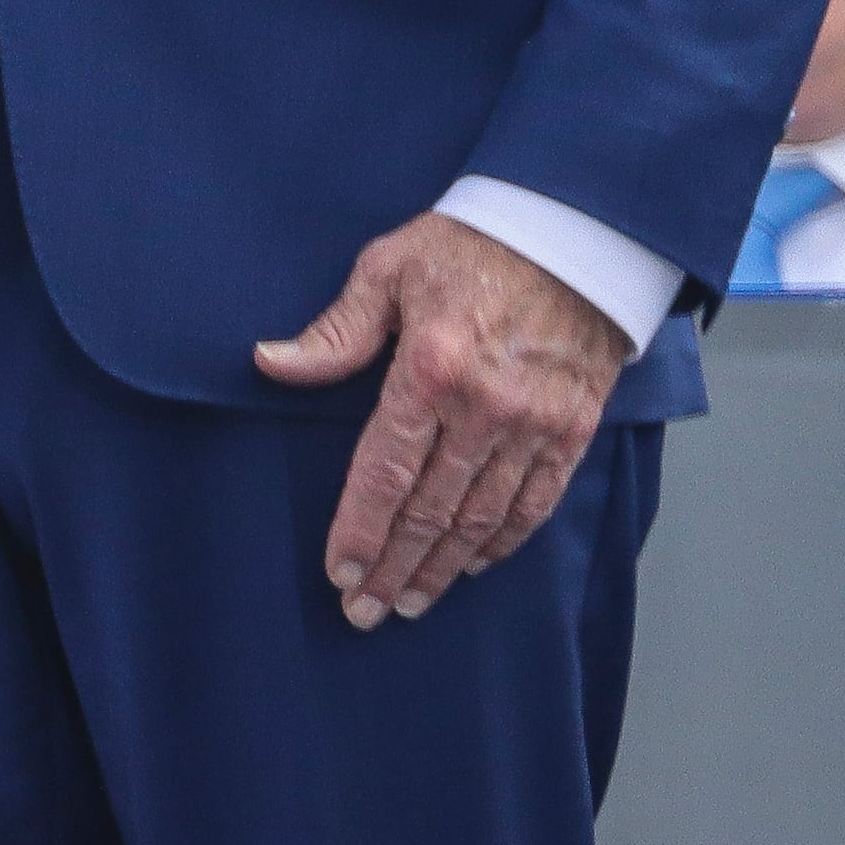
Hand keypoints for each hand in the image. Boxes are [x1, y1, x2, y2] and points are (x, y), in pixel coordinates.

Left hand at [253, 208, 633, 627]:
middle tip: (365, 612)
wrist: (575, 231)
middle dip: (394, 568)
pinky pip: (534, 503)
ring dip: (442, 568)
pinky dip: (502, 543)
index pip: (384, 470)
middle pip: (430, 510)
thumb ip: (336, 331)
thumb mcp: (389, 269)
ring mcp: (534, 425)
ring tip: (411, 603)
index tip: (340, 575)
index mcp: (430, 368)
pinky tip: (473, 566)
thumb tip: (269, 363)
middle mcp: (485, 408)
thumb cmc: (470, 244)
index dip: (360, 530)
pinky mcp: (572, 431)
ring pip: (481, 519)